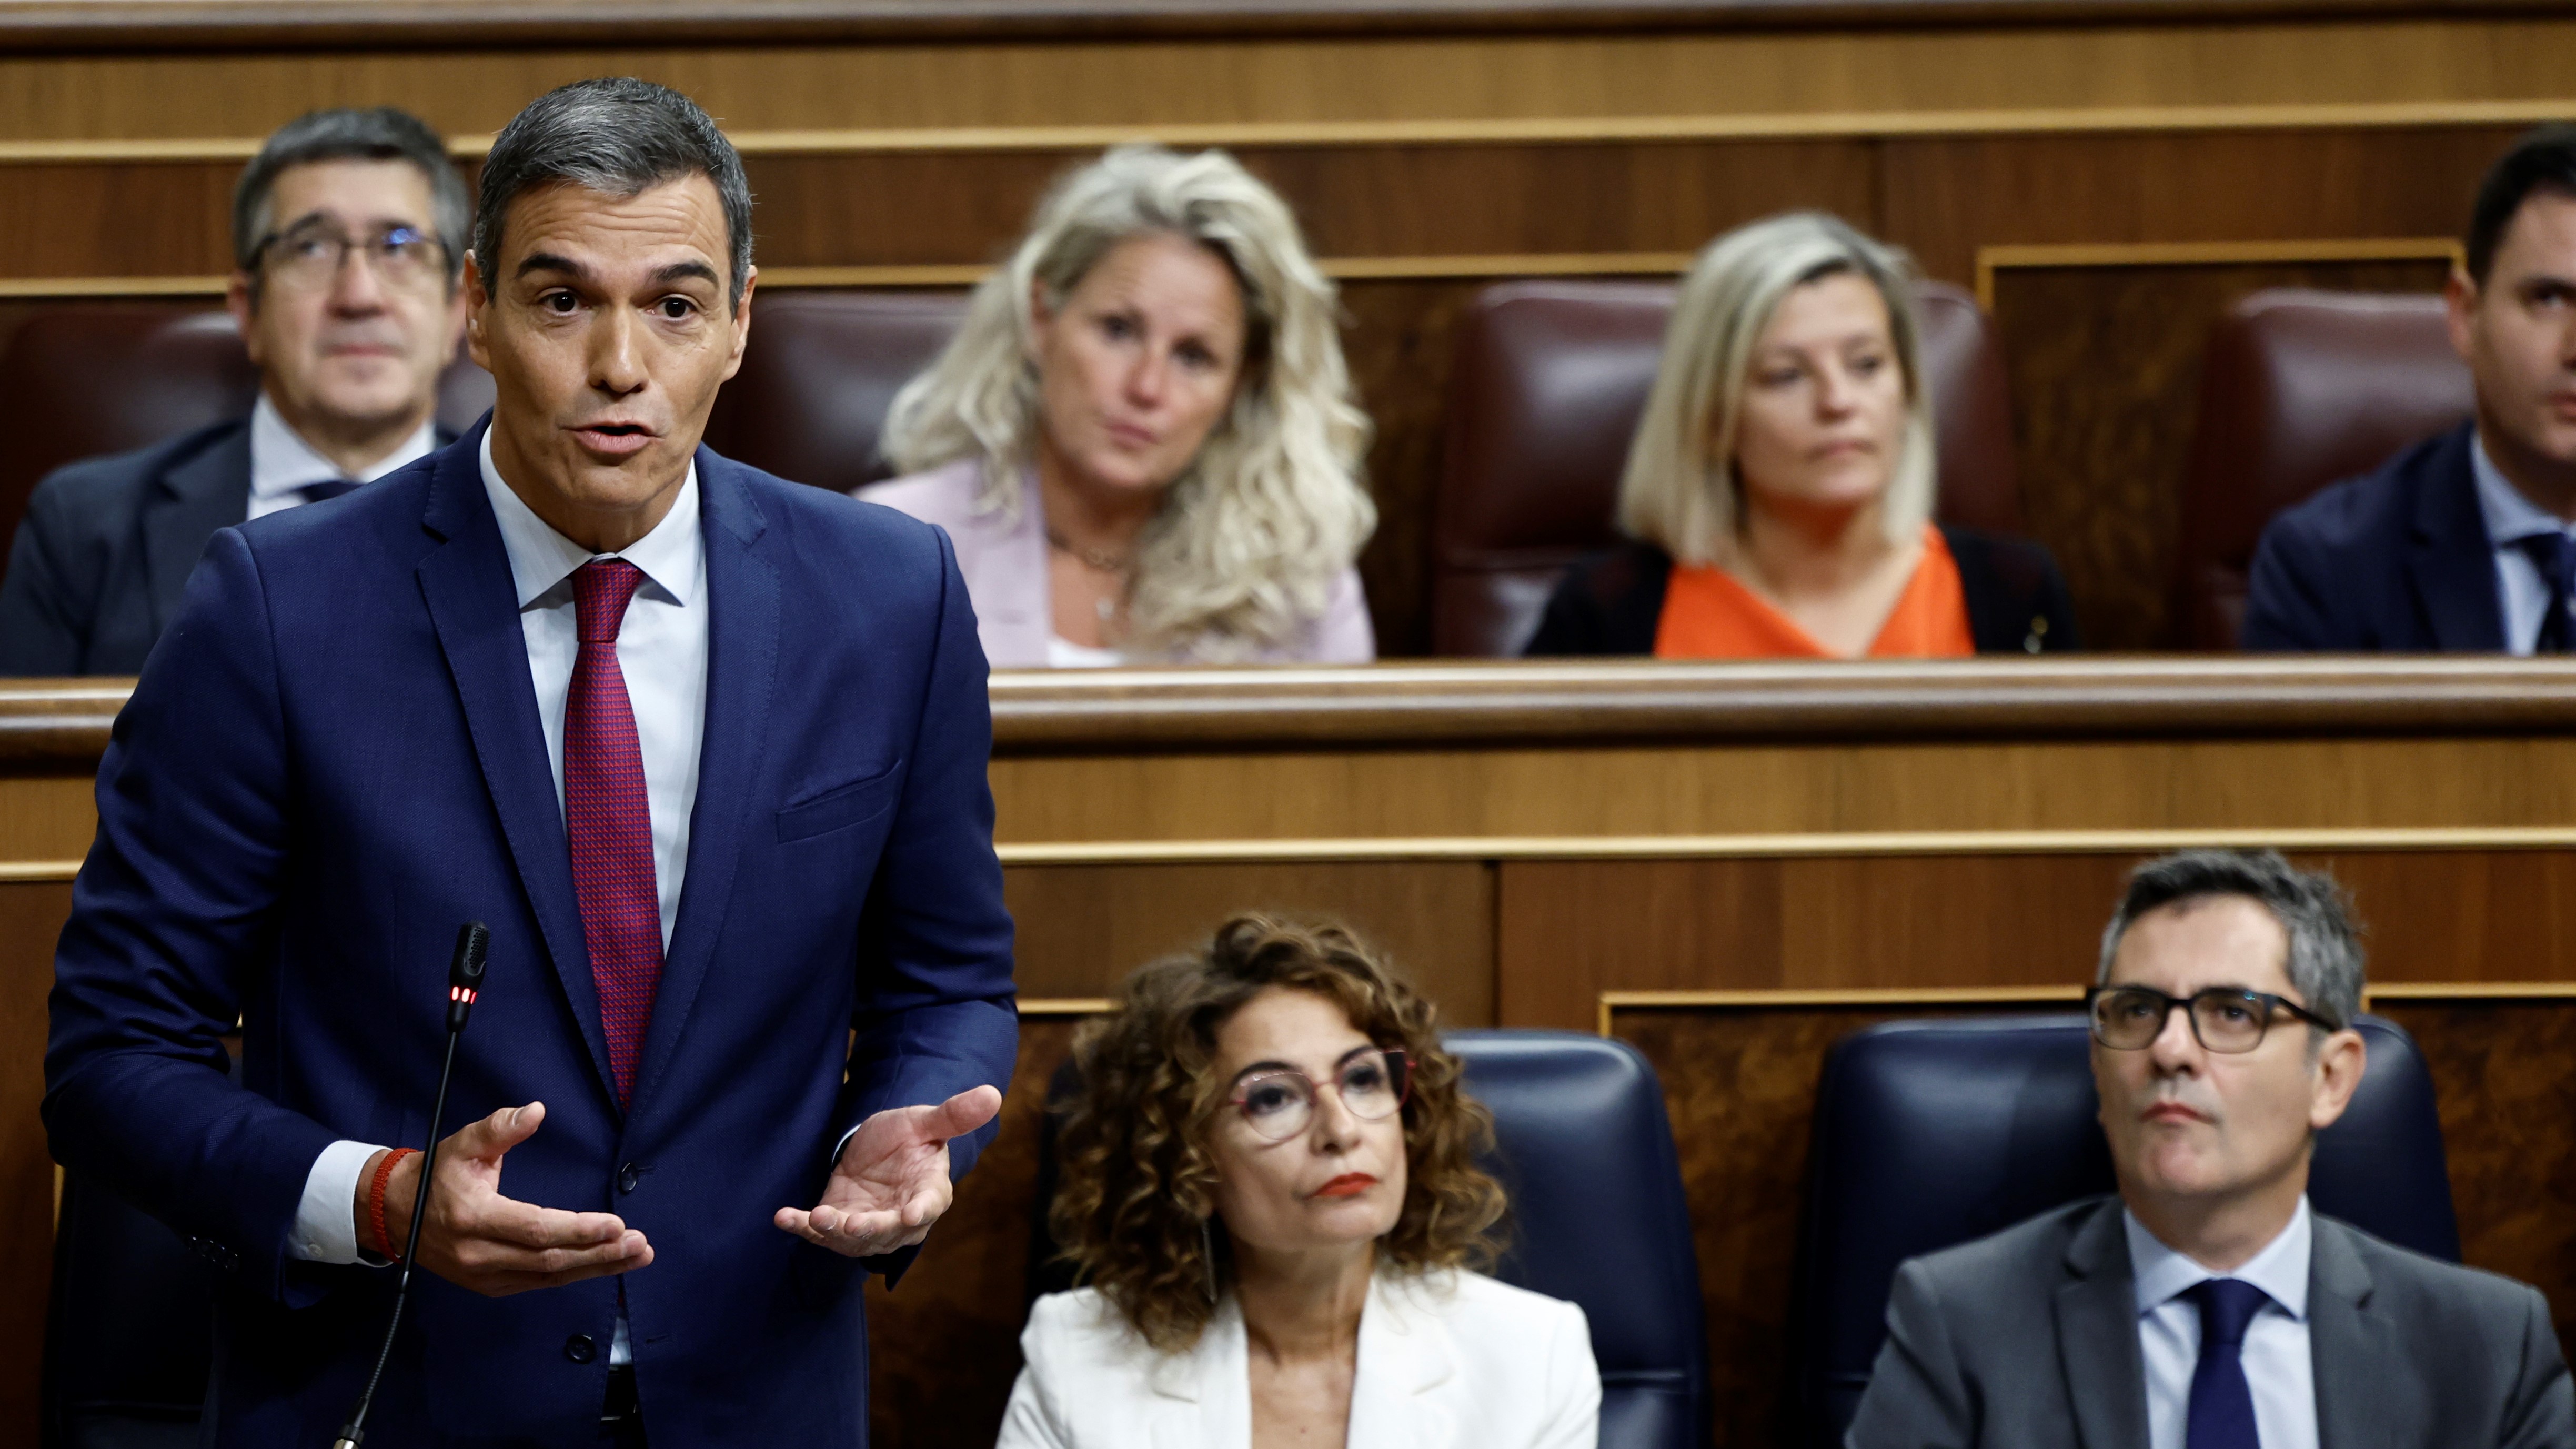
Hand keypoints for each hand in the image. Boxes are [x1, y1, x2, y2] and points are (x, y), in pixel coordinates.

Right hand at [358, 1102, 651, 1296]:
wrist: (398, 1214)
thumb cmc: (437, 1174)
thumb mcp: (464, 1143)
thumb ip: (500, 1128)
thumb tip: (536, 1111)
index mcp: (474, 1218)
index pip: (535, 1229)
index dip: (578, 1229)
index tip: (617, 1223)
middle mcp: (479, 1254)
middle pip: (550, 1259)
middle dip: (600, 1253)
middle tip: (640, 1245)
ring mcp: (485, 1276)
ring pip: (550, 1276)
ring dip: (597, 1267)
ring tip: (637, 1256)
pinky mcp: (491, 1285)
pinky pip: (540, 1282)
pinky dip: (576, 1274)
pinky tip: (606, 1264)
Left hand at [774, 1085, 1001, 1258]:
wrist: (876, 1152)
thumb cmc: (908, 1138)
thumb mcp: (925, 1121)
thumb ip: (953, 1115)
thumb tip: (994, 1095)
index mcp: (928, 1192)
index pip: (929, 1205)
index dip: (920, 1211)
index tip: (910, 1215)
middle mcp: (899, 1219)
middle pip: (887, 1232)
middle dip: (869, 1230)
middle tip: (853, 1224)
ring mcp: (866, 1226)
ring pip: (852, 1239)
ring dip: (833, 1232)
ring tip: (816, 1218)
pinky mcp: (836, 1224)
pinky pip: (818, 1231)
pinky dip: (801, 1226)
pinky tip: (784, 1217)